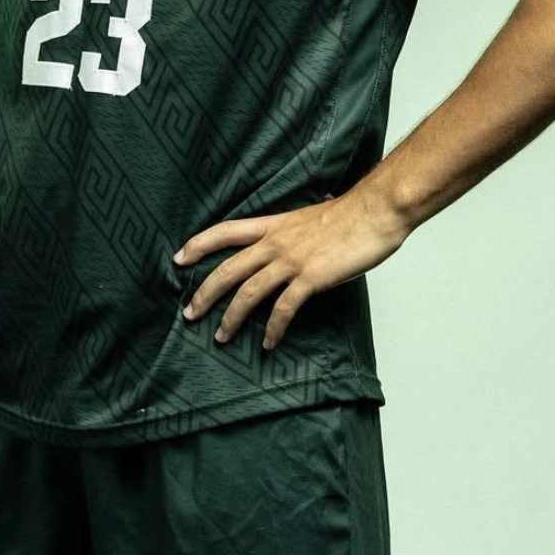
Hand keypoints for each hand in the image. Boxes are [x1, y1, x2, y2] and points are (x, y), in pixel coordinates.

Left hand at [173, 187, 406, 350]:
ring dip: (231, 318)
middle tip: (189, 313)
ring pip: (248, 292)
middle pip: (228, 268)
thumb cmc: (352, 213)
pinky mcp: (311, 278)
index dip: (199, 244)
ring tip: (221, 337)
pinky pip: (283, 308)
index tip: (179, 258)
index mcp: (274, 224)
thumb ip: (298, 228)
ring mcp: (292, 260)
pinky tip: (268, 343)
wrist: (375, 210)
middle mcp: (276, 241)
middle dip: (205, 292)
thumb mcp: (313, 215)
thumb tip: (299, 229)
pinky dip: (273, 328)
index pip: (226, 231)